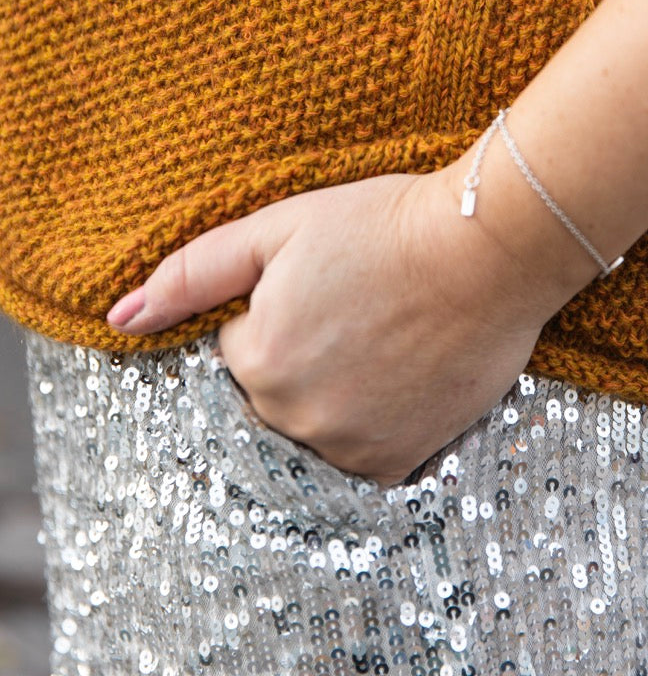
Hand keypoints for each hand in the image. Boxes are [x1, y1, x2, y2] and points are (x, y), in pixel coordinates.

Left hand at [104, 168, 551, 485]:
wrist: (486, 251)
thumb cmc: (383, 225)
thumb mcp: (278, 227)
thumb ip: (192, 274)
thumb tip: (121, 318)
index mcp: (255, 358)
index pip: (236, 350)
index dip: (275, 310)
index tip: (324, 283)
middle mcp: (292, 416)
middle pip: (268, 396)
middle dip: (298, 356)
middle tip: (355, 309)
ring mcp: (347, 446)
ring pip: (308, 429)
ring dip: (331, 394)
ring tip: (379, 341)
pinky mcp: (397, 461)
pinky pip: (355, 463)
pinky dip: (365, 426)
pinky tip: (395, 379)